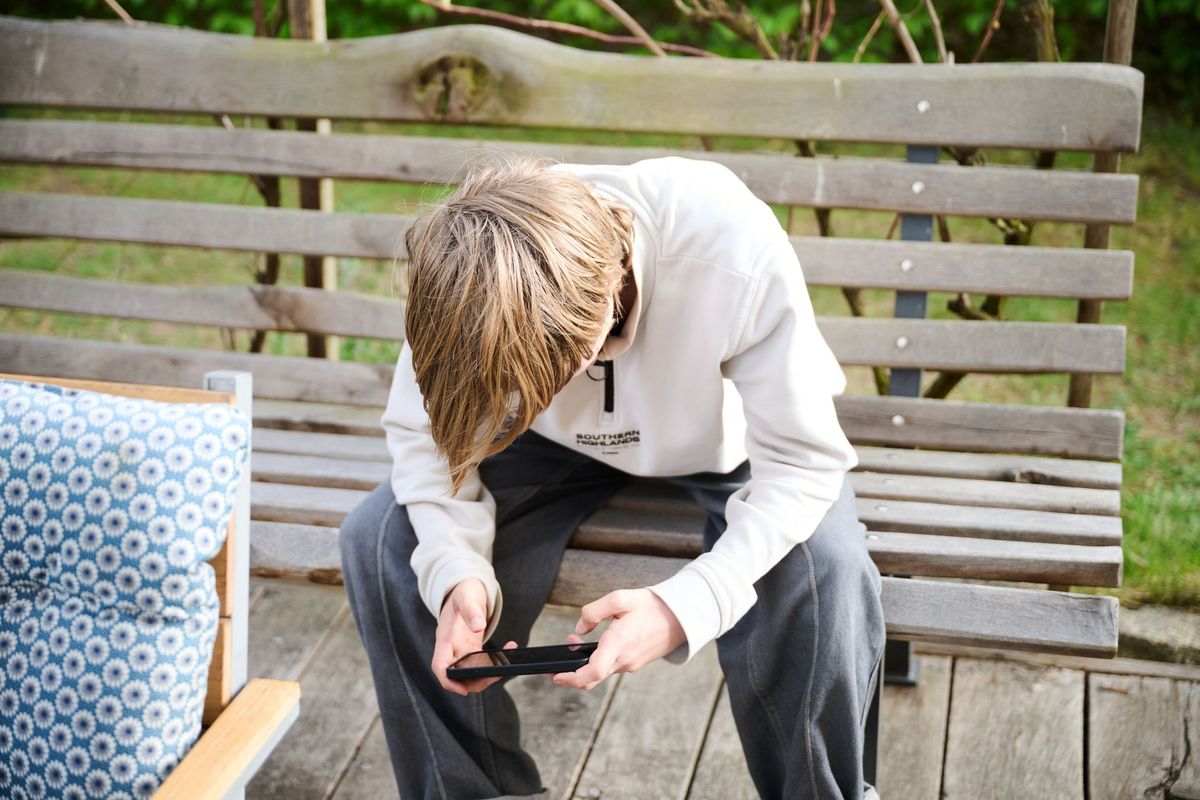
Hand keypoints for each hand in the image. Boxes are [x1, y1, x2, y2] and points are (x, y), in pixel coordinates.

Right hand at [432, 578, 514, 695]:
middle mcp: (451, 646)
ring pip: (470, 671)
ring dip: (487, 673)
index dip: (448, 681)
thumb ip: (471, 610)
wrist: (465, 587)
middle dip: (475, 681)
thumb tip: (478, 626)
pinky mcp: (471, 647)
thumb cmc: (463, 591)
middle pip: (457, 674)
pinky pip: (481, 661)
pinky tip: (509, 647)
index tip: (462, 689)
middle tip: (497, 675)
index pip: (439, 665)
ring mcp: (461, 648)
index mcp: (445, 636)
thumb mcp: (466, 596)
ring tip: (507, 661)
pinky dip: (494, 660)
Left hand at [551, 588, 686, 690]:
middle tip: (555, 666)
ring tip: (576, 641)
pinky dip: (599, 660)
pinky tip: (598, 644)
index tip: (556, 675)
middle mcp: (625, 659)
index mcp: (620, 643)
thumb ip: (594, 611)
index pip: (593, 671)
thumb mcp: (621, 598)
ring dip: (585, 663)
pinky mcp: (636, 663)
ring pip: (602, 672)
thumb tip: (580, 628)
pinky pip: (612, 666)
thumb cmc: (652, 606)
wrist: (681, 617)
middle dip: (571, 674)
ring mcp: (631, 664)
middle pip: (592, 678)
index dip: (571, 678)